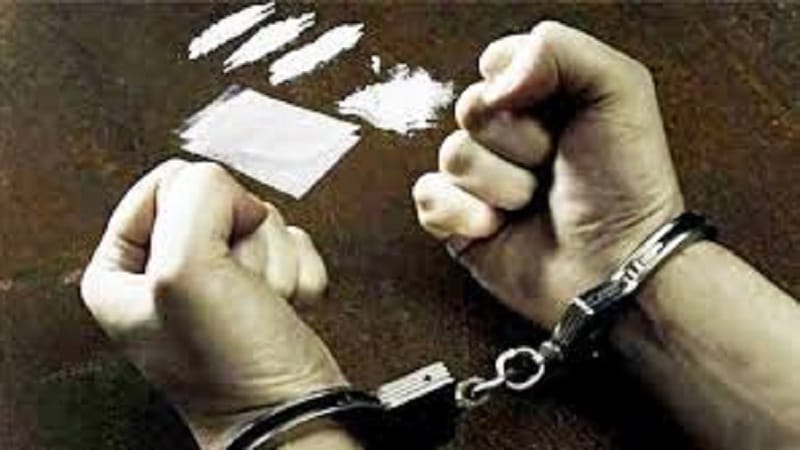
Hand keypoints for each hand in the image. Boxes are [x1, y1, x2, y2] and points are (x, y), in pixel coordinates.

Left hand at [81, 160, 357, 448]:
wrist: (290, 412)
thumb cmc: (230, 367)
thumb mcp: (187, 271)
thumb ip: (197, 199)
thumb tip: (228, 188)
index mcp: (121, 268)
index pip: (170, 182)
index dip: (204, 210)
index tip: (211, 254)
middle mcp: (168, 271)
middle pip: (223, 200)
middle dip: (247, 243)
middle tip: (240, 290)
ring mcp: (220, 278)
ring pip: (263, 219)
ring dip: (275, 263)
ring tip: (262, 305)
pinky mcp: (262, 285)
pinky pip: (292, 243)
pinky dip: (298, 273)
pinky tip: (283, 307)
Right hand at [413, 21, 683, 327]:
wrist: (617, 267)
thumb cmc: (627, 184)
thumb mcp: (618, 90)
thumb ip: (558, 49)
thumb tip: (490, 77)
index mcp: (542, 97)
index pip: (495, 65)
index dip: (522, 89)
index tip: (561, 117)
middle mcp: (507, 135)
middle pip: (470, 109)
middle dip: (516, 141)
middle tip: (551, 165)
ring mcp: (480, 179)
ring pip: (452, 155)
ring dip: (500, 184)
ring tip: (533, 203)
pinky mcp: (458, 221)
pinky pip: (428, 197)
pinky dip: (461, 214)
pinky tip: (496, 227)